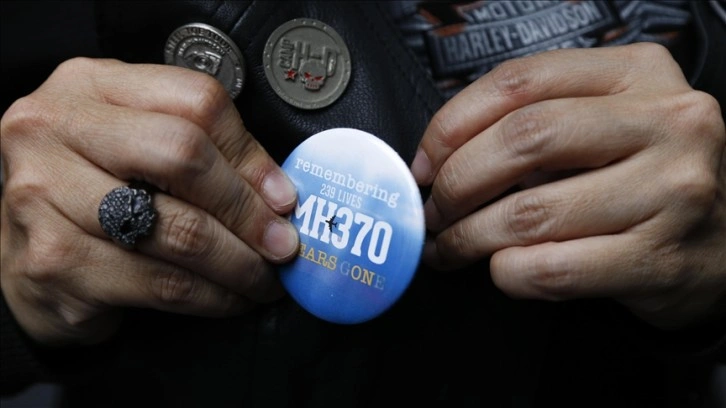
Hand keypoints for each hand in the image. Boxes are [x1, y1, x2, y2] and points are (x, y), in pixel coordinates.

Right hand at [0, 58, 298, 345]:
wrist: (21, 250)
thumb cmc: (90, 188)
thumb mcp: (137, 143)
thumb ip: (200, 149)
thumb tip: (278, 194)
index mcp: (89, 86)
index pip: (195, 101)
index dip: (251, 154)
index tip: (283, 196)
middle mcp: (55, 130)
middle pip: (184, 157)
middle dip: (248, 211)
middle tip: (282, 243)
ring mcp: (44, 195)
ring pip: (178, 231)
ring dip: (240, 263)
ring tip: (265, 276)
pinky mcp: (53, 261)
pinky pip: (161, 283)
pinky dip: (212, 297)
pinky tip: (230, 298)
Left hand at [412, 43, 725, 329]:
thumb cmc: (650, 177)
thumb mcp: (610, 123)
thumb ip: (539, 121)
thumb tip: (442, 156)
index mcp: (639, 74)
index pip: (520, 81)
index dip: (453, 124)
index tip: (425, 161)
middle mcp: (666, 123)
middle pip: (523, 139)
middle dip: (455, 182)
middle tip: (434, 209)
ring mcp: (671, 191)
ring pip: (531, 213)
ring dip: (469, 237)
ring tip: (451, 245)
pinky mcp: (662, 258)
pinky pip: (553, 269)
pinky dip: (508, 274)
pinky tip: (500, 269)